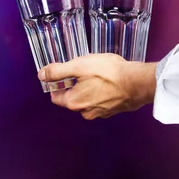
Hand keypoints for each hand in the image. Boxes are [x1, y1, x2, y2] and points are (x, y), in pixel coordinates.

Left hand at [38, 54, 156, 119]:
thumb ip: (58, 71)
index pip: (55, 96)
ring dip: (90, 88)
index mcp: (73, 103)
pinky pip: (101, 100)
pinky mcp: (113, 110)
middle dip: (76, 84)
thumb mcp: (79, 66)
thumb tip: (42, 75)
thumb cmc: (109, 73)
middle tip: (86, 69)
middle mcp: (85, 112)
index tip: (66, 72)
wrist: (137, 82)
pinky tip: (110, 81)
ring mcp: (100, 113)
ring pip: (88, 99)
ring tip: (100, 74)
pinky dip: (102, 92)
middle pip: (72, 98)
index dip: (57, 83)